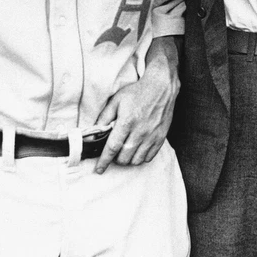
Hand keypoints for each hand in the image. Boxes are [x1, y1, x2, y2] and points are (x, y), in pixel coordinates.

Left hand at [93, 36, 180, 171]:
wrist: (161, 87)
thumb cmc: (137, 92)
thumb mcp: (116, 100)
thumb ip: (104, 117)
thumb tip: (95, 132)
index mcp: (127, 122)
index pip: (112, 148)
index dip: (104, 161)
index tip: (99, 169)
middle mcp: (140, 132)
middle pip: (124, 157)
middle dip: (115, 159)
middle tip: (114, 151)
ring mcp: (152, 136)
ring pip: (136, 160)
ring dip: (128, 159)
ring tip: (125, 151)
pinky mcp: (161, 137)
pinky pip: (149, 157)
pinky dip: (141, 158)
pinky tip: (137, 150)